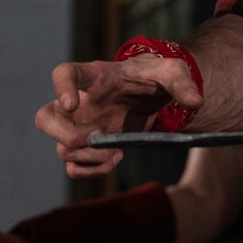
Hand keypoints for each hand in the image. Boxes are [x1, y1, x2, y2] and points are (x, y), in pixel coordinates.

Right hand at [35, 56, 201, 178]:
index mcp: (94, 76)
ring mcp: (81, 126)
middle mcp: (79, 102)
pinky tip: (113, 159)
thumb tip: (196, 101)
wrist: (154, 94)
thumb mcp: (173, 71)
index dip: (60, 88)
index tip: (71, 103)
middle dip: (66, 134)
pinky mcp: (88, 146)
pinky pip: (73, 166)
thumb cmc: (156, 77)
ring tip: (115, 151)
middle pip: (46, 118)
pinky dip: (90, 170)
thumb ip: (182, 82)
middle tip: (97, 136)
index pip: (64, 74)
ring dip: (86, 157)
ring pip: (60, 147)